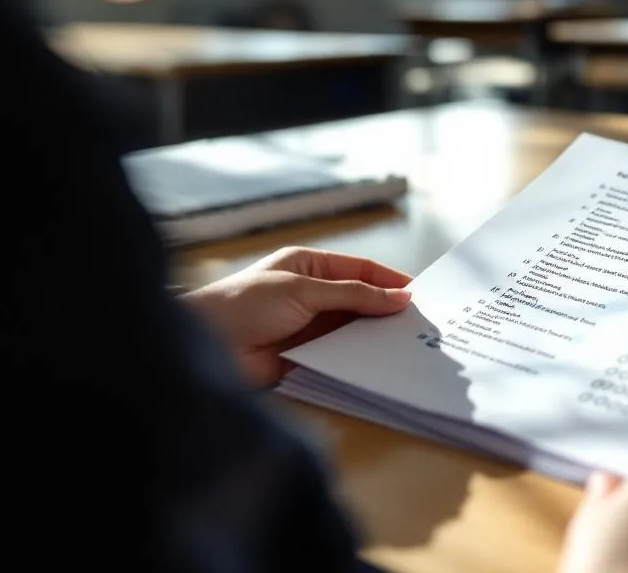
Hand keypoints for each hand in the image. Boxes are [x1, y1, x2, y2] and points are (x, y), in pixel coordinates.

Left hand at [183, 247, 412, 385]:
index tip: (420, 293)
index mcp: (309, 266)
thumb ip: (354, 295)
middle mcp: (312, 294)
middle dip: (387, 309)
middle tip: (422, 321)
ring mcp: (310, 326)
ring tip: (410, 342)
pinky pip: (341, 355)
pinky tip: (382, 361)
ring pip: (354, 329)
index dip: (390, 280)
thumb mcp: (304, 290)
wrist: (205, 346)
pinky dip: (361, 357)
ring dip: (376, 335)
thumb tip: (400, 297)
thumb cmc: (244, 303)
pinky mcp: (307, 356)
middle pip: (360, 300)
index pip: (360, 269)